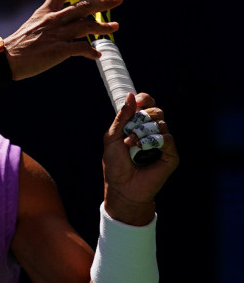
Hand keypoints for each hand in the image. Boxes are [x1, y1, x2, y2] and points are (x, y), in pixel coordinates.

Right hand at [2, 0, 121, 80]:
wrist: (6, 60)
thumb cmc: (17, 46)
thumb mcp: (33, 28)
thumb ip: (51, 25)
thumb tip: (69, 28)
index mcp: (45, 12)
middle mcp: (53, 20)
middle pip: (83, 7)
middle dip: (103, 2)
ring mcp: (57, 35)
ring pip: (87, 26)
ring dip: (103, 26)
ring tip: (114, 26)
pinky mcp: (59, 50)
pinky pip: (82, 48)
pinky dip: (91, 52)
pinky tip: (96, 55)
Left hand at [103, 92, 178, 224]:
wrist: (122, 187)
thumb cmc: (115, 165)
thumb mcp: (112, 138)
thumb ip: (122, 118)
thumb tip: (132, 96)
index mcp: (140, 126)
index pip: (149, 105)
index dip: (145, 99)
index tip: (139, 101)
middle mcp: (153, 132)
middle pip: (156, 112)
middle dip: (140, 119)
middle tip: (128, 133)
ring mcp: (163, 143)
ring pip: (161, 124)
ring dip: (142, 133)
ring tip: (132, 145)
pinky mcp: (171, 155)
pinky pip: (167, 139)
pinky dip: (152, 142)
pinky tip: (142, 149)